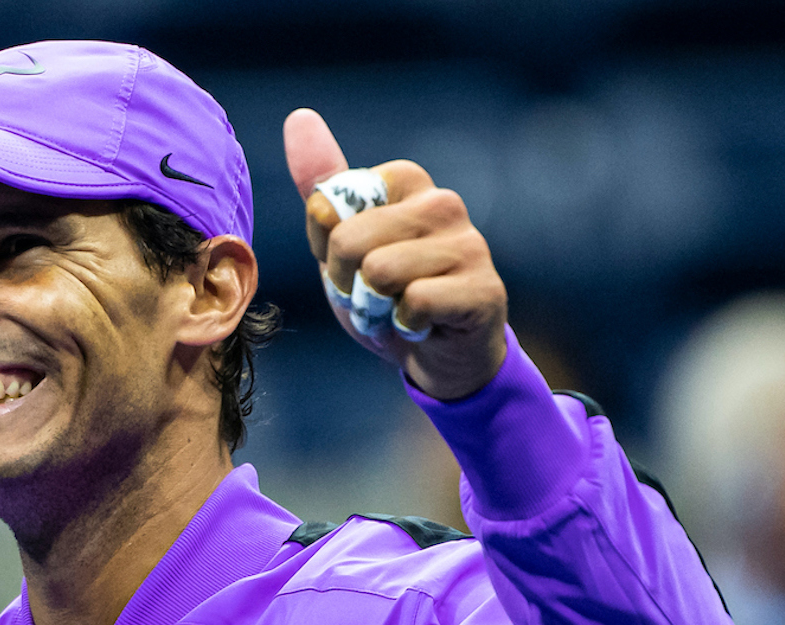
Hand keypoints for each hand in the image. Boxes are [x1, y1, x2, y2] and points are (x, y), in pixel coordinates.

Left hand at [283, 108, 507, 399]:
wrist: (435, 357)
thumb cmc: (385, 293)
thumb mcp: (340, 241)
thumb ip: (321, 186)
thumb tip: (300, 117)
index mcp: (406, 181)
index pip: (331, 204)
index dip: (329, 247)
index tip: (354, 263)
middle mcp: (442, 203)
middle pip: (349, 240)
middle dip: (347, 282)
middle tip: (373, 295)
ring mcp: (469, 244)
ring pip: (380, 272)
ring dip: (375, 307)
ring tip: (396, 310)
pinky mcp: (484, 288)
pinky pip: (414, 303)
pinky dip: (406, 326)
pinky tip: (423, 325)